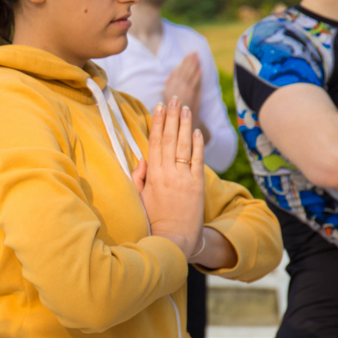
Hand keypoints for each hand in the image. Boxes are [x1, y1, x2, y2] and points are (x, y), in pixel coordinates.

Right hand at [132, 97, 205, 257]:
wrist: (174, 239)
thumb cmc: (153, 220)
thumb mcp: (139, 198)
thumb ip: (139, 177)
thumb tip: (143, 159)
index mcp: (152, 175)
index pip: (154, 142)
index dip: (157, 123)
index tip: (158, 107)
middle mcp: (167, 173)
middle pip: (169, 138)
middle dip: (171, 116)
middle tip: (173, 98)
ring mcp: (183, 178)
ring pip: (183, 145)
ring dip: (184, 124)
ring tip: (185, 107)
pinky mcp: (197, 185)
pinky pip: (197, 160)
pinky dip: (197, 144)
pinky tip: (196, 130)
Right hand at [164, 52, 202, 114]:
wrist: (180, 121)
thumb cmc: (175, 108)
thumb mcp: (168, 93)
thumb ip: (171, 81)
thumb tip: (174, 70)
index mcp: (169, 85)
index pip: (178, 70)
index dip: (183, 62)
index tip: (188, 55)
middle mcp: (175, 86)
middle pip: (184, 70)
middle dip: (189, 61)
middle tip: (194, 53)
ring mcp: (183, 89)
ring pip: (190, 74)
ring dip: (194, 65)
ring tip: (198, 58)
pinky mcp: (191, 93)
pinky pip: (195, 81)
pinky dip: (198, 75)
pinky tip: (201, 69)